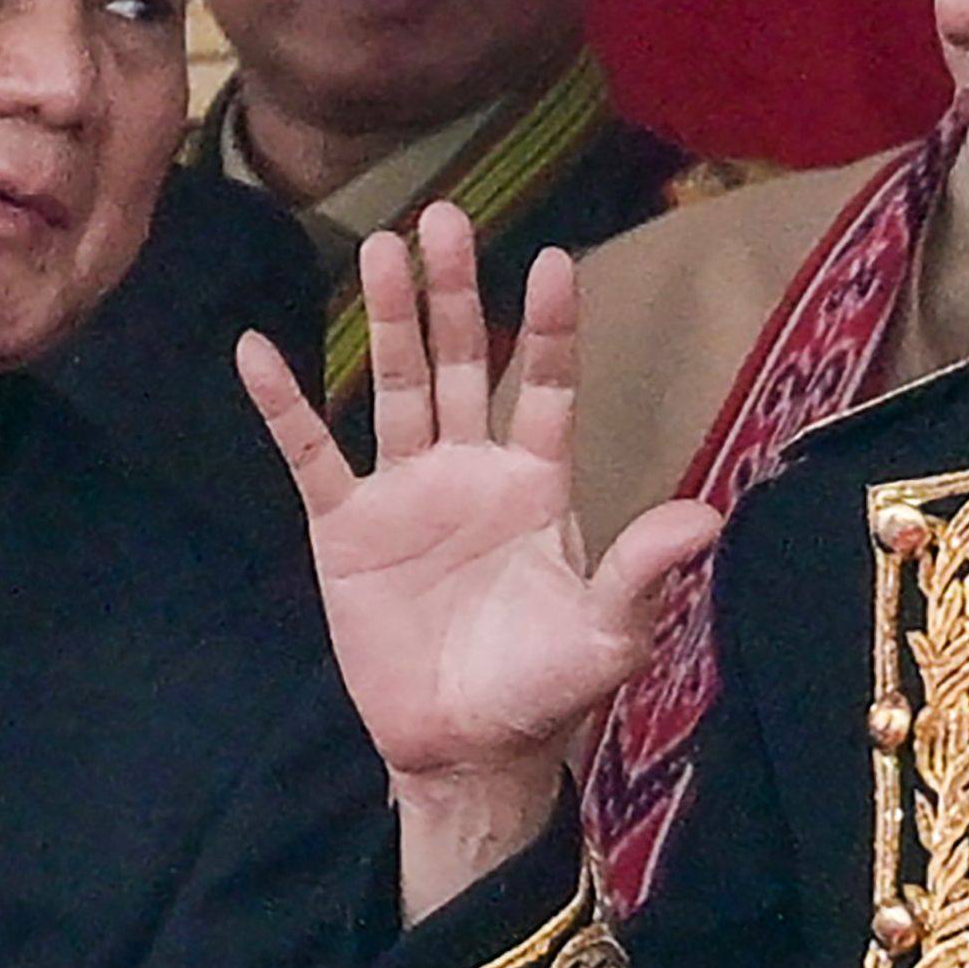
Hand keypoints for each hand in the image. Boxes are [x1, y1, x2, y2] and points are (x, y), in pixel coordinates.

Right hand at [237, 201, 721, 917]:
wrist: (464, 751)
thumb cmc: (544, 691)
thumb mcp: (609, 635)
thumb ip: (644, 569)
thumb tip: (711, 517)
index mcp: (539, 483)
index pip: (548, 385)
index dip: (551, 326)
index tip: (553, 259)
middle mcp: (471, 469)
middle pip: (465, 361)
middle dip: (455, 291)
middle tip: (442, 216)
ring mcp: (406, 492)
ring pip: (396, 385)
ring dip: (387, 319)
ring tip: (377, 248)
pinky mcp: (347, 528)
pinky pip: (311, 454)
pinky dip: (286, 404)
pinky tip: (257, 348)